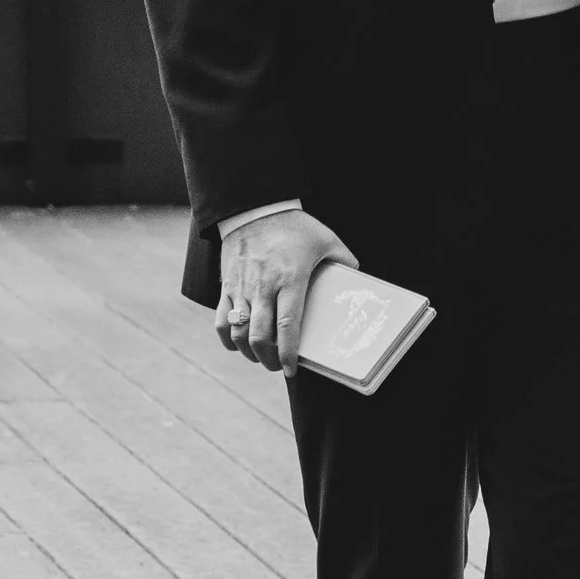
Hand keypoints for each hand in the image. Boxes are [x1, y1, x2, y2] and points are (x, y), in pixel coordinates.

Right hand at [218, 207, 357, 373]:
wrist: (254, 208)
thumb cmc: (294, 226)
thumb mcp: (326, 240)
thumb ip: (344, 261)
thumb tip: (358, 280)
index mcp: (290, 280)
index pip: (288, 326)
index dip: (288, 353)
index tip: (291, 370)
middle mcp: (263, 288)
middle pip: (259, 336)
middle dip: (268, 359)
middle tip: (277, 366)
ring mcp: (241, 289)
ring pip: (238, 333)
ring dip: (248, 352)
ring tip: (261, 356)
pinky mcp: (227, 286)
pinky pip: (221, 321)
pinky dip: (227, 339)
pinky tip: (237, 344)